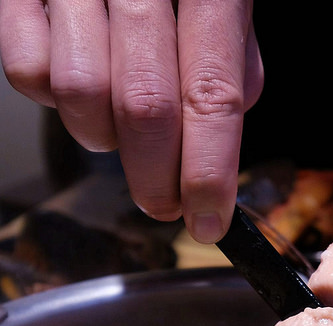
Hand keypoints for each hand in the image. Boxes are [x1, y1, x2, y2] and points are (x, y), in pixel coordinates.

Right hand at [0, 0, 263, 242]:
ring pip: (80, 95)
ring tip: (118, 122)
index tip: (208, 221)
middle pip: (144, 107)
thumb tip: (217, 147)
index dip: (209, 171)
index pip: (212, 93)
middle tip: (163, 203)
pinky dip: (51, 97)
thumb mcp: (219, 1)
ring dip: (102, 136)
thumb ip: (228, 65)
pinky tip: (77, 76)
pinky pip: (28, 73)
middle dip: (156, 179)